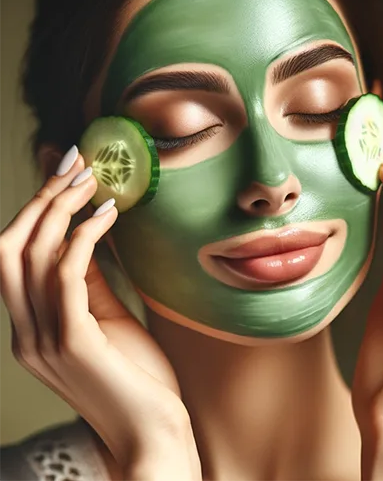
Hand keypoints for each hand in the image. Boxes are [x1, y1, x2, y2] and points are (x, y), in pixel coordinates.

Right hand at [0, 148, 200, 479]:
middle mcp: (25, 333)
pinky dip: (82, 237)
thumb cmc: (135, 378)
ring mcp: (42, 339)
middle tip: (75, 162)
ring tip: (93, 178)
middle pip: (10, 247)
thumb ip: (88, 283)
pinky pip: (65, 274)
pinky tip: (108, 215)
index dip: (35, 210)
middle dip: (40, 198)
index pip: (14, 256)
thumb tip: (84, 234)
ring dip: (60, 208)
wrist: (152, 435)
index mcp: (31, 327)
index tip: (64, 172)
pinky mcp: (71, 342)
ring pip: (29, 254)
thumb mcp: (107, 320)